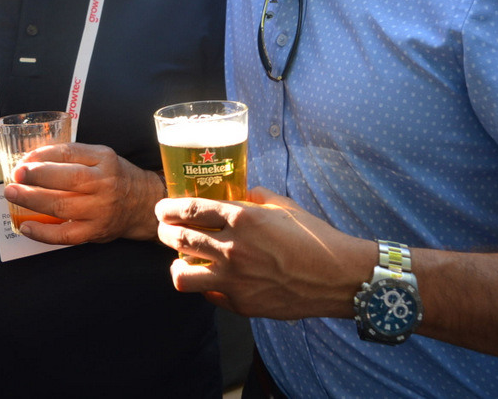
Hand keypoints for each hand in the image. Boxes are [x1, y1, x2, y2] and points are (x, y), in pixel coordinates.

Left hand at [4, 143, 166, 243]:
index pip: (70, 153)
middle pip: (67, 178)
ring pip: (63, 206)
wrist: (143, 204)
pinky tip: (26, 226)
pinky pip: (65, 235)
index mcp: (104, 160)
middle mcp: (104, 184)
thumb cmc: (116, 178)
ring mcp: (100, 210)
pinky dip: (43, 232)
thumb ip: (74, 155)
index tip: (25, 159)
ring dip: (33, 200)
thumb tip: (34, 157)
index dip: (44, 155)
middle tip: (16, 175)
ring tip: (13, 194)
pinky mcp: (94, 232)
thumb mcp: (102, 157)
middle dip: (37, 176)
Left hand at [155, 186, 372, 319]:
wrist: (336, 277)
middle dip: (164, 232)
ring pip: (182, 275)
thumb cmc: (313, 237)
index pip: (190, 210)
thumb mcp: (284, 206)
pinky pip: (209, 295)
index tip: (161, 208)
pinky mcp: (240, 304)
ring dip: (176, 265)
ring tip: (180, 260)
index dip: (169, 208)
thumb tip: (243, 193)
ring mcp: (234, 280)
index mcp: (242, 218)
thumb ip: (256, 197)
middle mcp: (232, 248)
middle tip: (164, 229)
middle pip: (178, 239)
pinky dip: (206, 286)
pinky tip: (212, 279)